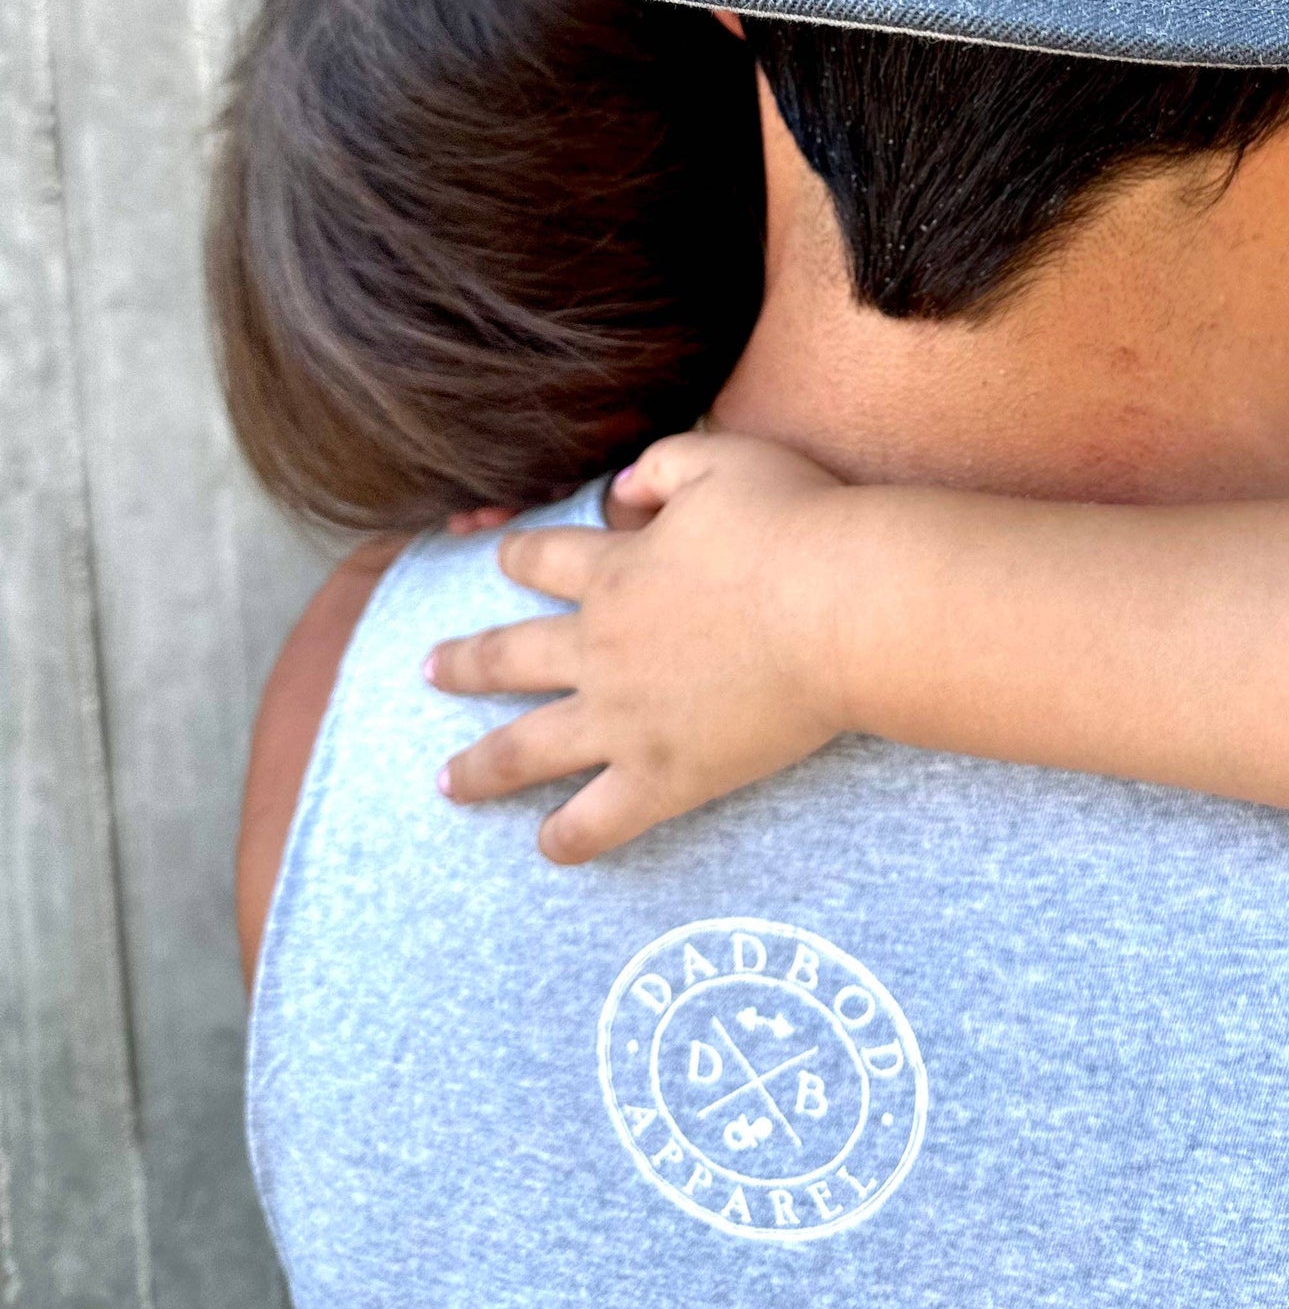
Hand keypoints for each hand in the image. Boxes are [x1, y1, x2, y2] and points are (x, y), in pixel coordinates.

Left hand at [423, 432, 851, 862]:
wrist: (841, 607)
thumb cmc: (793, 524)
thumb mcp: (722, 460)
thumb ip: (661, 466)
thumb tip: (621, 488)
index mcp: (614, 571)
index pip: (542, 560)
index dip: (517, 556)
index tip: (501, 559)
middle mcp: (601, 648)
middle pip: (510, 657)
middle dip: (464, 663)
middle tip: (427, 670)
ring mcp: (625, 719)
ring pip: (528, 749)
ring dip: (482, 767)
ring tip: (447, 782)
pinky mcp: (665, 775)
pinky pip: (599, 818)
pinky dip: (568, 837)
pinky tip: (548, 848)